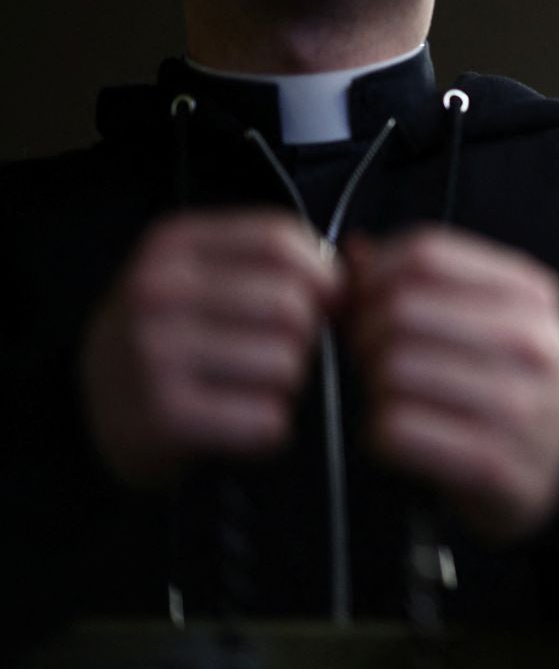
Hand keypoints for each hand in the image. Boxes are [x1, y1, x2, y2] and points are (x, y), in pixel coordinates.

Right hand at [83, 210, 339, 487]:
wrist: (94, 410)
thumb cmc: (171, 339)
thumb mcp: (202, 279)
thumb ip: (273, 265)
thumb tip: (355, 275)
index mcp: (173, 246)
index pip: (279, 241)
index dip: (323, 274)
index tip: (327, 300)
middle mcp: (157, 292)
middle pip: (291, 305)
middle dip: (306, 337)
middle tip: (282, 355)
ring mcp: (155, 353)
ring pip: (285, 363)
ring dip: (288, 385)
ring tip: (255, 389)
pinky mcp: (163, 415)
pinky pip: (266, 418)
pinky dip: (271, 428)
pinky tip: (243, 422)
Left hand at [344, 227, 558, 542]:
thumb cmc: (514, 383)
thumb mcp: (494, 319)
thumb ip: (428, 282)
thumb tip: (356, 252)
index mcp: (533, 295)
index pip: (427, 254)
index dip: (374, 275)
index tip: (364, 299)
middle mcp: (533, 344)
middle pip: (402, 309)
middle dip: (365, 332)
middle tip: (370, 354)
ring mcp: (519, 406)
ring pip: (394, 369)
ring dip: (372, 385)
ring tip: (389, 395)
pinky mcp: (493, 463)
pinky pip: (397, 429)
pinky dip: (378, 431)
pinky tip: (398, 432)